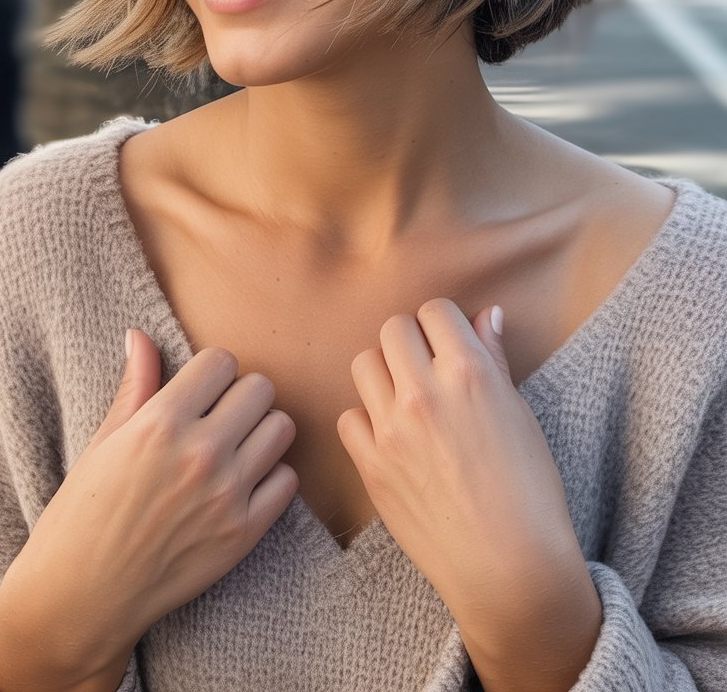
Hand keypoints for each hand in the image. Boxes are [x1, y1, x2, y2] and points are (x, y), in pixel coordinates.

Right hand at [0, 331, 298, 683]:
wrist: (81, 598)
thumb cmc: (82, 516)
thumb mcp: (102, 443)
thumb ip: (136, 386)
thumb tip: (141, 335)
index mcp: (161, 423)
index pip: (221, 360)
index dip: (209, 372)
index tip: (198, 391)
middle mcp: (200, 453)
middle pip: (260, 387)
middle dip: (239, 396)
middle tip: (218, 417)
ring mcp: (227, 495)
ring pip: (281, 428)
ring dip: (260, 431)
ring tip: (234, 447)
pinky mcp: (244, 534)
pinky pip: (288, 480)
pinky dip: (270, 478)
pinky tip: (242, 484)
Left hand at [337, 300, 593, 664]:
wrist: (510, 567)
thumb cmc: (529, 491)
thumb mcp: (519, 414)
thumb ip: (494, 357)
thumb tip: (485, 313)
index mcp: (469, 372)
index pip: (435, 310)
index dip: (443, 324)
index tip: (449, 344)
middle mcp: (425, 392)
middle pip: (393, 328)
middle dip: (411, 341)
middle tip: (427, 369)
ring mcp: (392, 429)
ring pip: (364, 363)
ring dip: (384, 373)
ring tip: (405, 398)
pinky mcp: (371, 465)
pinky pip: (348, 416)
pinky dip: (366, 421)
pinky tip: (391, 436)